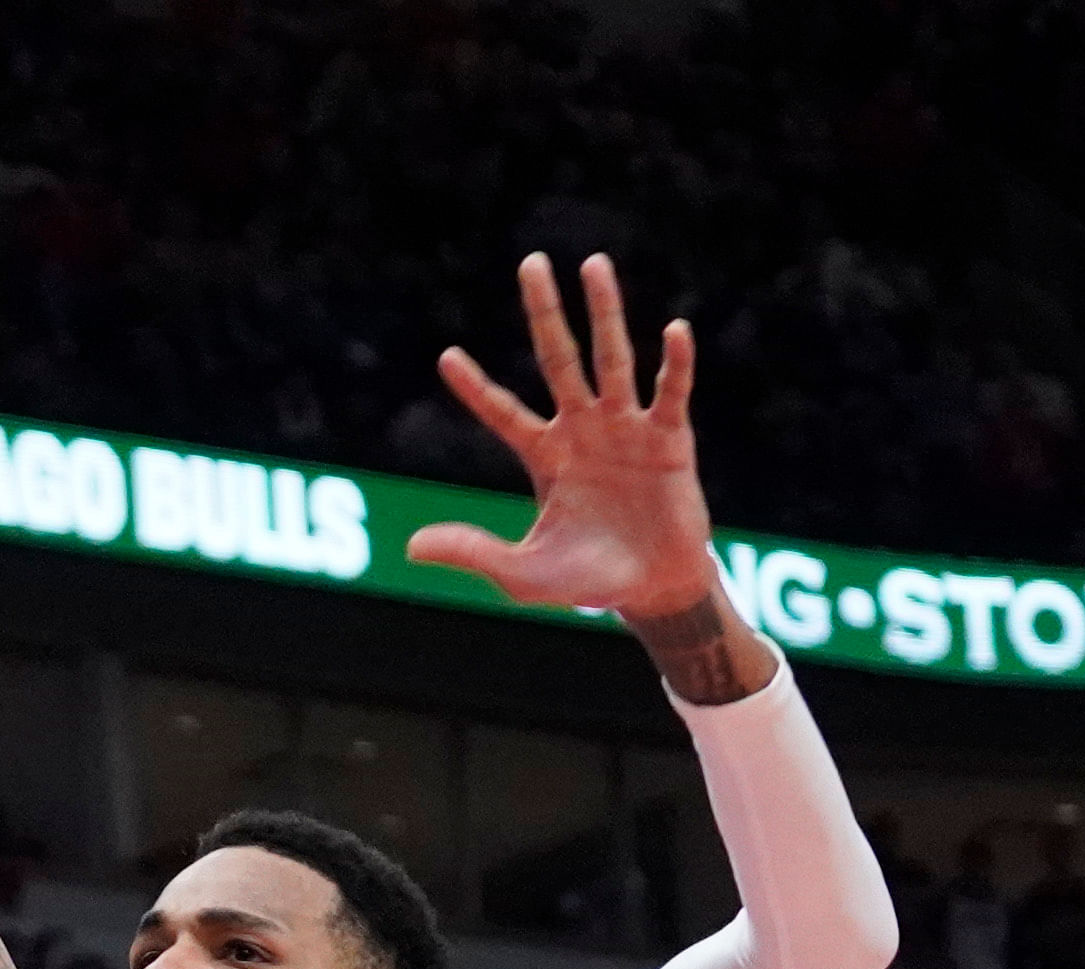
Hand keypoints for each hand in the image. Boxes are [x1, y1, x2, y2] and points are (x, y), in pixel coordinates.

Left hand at [406, 252, 719, 621]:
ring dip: (605, 311)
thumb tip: (411, 546)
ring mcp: (627, 428)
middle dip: (544, 312)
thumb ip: (473, 553)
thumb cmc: (587, 581)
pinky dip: (674, 363)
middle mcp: (583, 430)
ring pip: (612, 357)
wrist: (652, 589)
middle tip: (531, 262)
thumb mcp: (522, 573)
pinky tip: (673, 329)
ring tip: (593, 263)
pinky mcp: (669, 439)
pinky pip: (670, 392)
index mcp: (544, 456)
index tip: (446, 357)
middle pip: (558, 358)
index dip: (475, 388)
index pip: (501, 413)